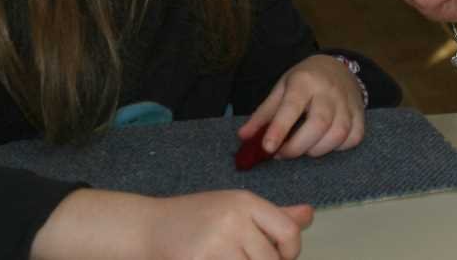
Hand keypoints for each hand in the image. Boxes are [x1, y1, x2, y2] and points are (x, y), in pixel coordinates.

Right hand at [143, 192, 312, 259]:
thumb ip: (273, 216)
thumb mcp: (235, 208)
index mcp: (245, 202)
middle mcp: (233, 219)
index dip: (291, 252)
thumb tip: (309, 215)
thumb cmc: (195, 218)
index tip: (280, 257)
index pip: (288, 232)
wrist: (147, 227)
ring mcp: (215, 244)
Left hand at [237, 55, 363, 160]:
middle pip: (319, 123)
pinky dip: (338, 148)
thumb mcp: (281, 89)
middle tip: (282, 154)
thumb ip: (263, 114)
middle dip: (298, 146)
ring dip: (317, 149)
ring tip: (303, 148)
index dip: (279, 128)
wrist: (336, 67)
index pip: (292, 106)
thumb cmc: (304, 81)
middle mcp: (329, 90)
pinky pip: (353, 138)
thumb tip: (243, 137)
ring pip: (338, 133)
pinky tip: (324, 144)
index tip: (268, 148)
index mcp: (305, 81)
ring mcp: (347, 102)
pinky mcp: (360, 114)